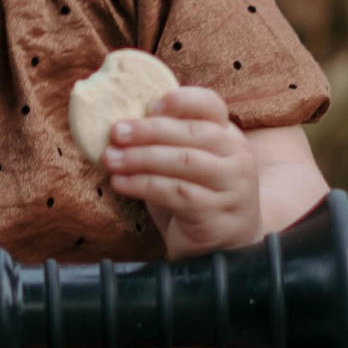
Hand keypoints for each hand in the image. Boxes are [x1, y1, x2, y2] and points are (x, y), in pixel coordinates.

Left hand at [103, 87, 264, 255]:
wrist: (222, 246)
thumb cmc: (195, 196)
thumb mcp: (184, 162)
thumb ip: (165, 141)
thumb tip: (120, 123)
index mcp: (228, 135)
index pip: (211, 105)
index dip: (182, 100)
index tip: (150, 105)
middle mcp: (236, 157)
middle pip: (194, 133)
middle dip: (149, 131)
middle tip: (116, 132)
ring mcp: (232, 187)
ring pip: (184, 162)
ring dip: (142, 158)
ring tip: (111, 159)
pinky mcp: (217, 215)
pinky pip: (177, 194)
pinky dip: (144, 185)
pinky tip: (121, 183)